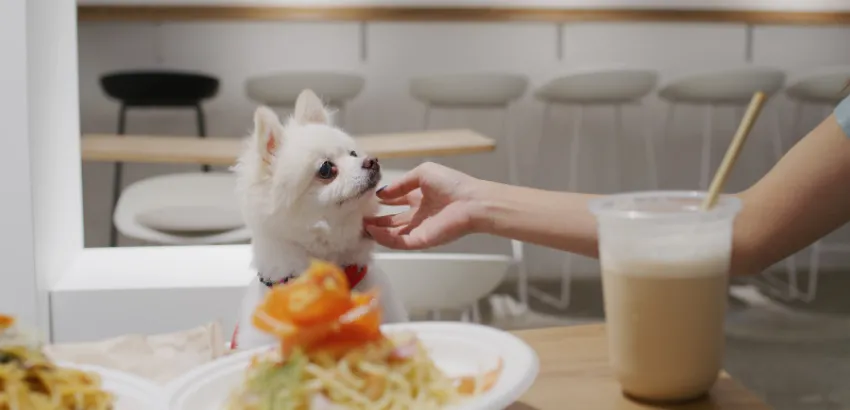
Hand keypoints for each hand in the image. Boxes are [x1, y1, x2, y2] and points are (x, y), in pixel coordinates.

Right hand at [364, 163, 484, 249]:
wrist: (471, 202)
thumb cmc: (451, 183)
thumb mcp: (423, 173)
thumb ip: (401, 183)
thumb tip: (382, 194)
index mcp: (419, 197)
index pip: (395, 202)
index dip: (381, 202)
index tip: (365, 201)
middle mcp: (417, 215)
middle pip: (391, 221)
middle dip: (375, 220)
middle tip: (358, 218)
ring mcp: (419, 229)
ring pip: (392, 234)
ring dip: (376, 231)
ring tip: (360, 226)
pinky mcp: (421, 240)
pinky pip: (399, 242)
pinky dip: (384, 239)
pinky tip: (373, 232)